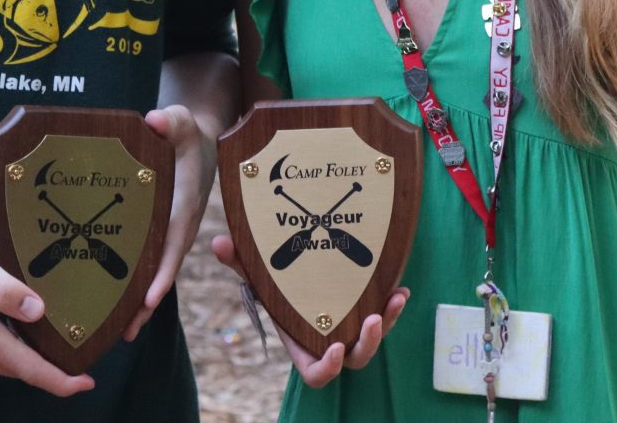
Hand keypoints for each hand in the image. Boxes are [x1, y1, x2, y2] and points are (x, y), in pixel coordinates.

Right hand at [0, 224, 94, 395]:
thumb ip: (4, 289)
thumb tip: (39, 311)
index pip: (29, 369)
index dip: (61, 380)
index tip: (89, 381)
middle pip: (23, 369)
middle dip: (54, 366)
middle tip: (84, 345)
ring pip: (10, 362)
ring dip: (35, 356)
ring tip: (64, 336)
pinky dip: (16, 348)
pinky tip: (29, 328)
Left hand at [124, 105, 214, 341]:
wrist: (199, 139)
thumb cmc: (187, 132)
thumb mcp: (182, 121)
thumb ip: (172, 121)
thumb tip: (154, 121)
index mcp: (183, 207)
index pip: (174, 245)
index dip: (162, 273)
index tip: (149, 298)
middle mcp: (179, 226)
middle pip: (164, 270)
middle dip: (147, 302)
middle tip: (127, 332)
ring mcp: (171, 232)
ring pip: (156, 272)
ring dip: (140, 301)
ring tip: (120, 332)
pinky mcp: (161, 232)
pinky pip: (150, 262)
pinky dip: (136, 283)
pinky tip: (116, 302)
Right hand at [210, 233, 408, 388]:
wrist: (301, 268)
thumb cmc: (277, 283)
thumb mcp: (258, 274)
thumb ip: (240, 263)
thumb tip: (217, 243)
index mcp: (304, 344)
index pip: (317, 374)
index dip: (328, 369)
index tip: (335, 349)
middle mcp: (331, 341)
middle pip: (354, 360)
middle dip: (367, 344)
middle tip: (371, 319)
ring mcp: (351, 328)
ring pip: (374, 339)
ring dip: (386, 323)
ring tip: (393, 299)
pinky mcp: (367, 310)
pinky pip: (385, 317)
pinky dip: (393, 306)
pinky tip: (400, 289)